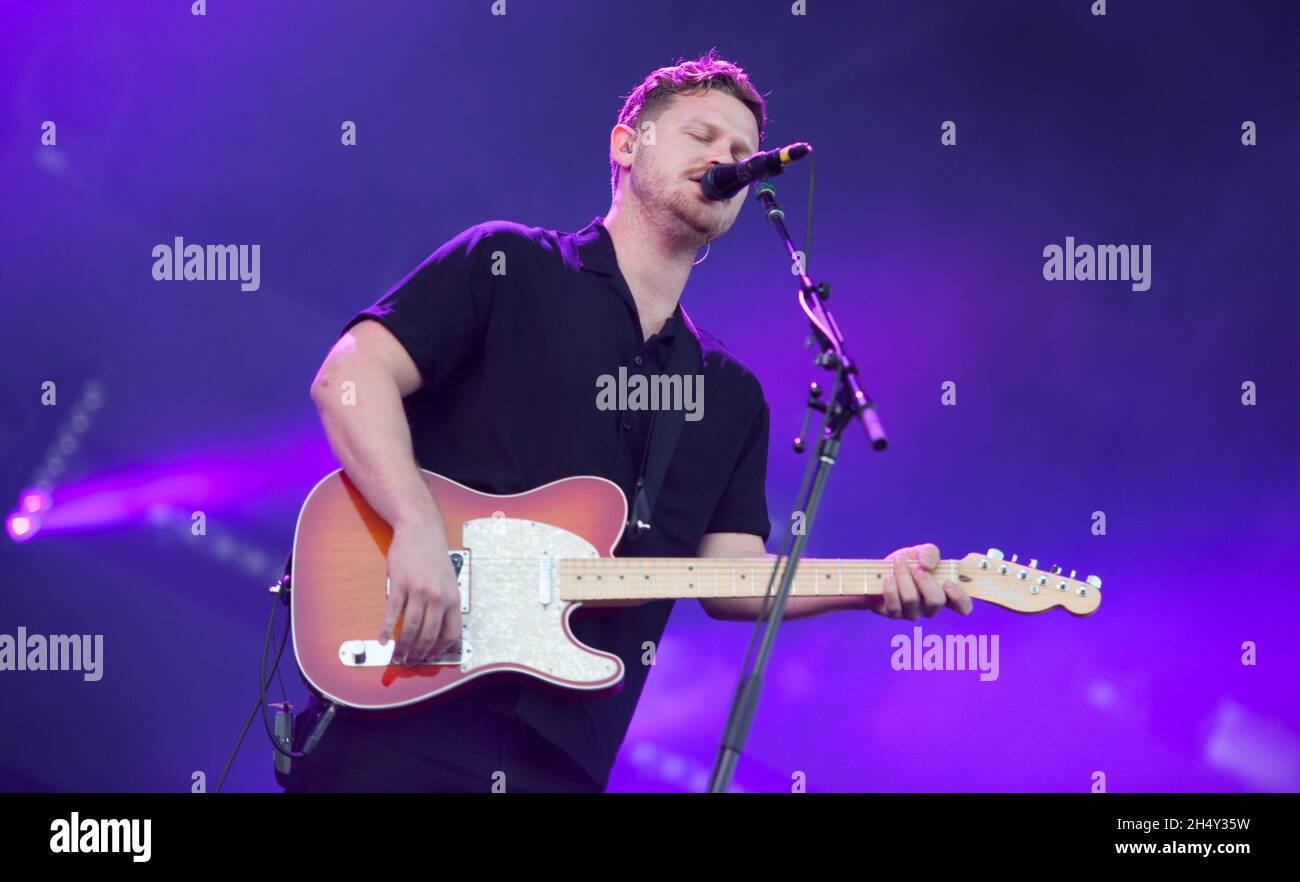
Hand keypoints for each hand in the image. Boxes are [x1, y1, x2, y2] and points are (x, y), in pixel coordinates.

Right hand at [379, 521, 462, 666]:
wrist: (420, 529)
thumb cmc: (433, 555)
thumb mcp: (449, 580)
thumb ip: (446, 603)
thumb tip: (440, 629)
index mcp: (453, 597)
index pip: (452, 633)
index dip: (441, 650)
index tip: (432, 657)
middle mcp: (438, 596)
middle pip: (429, 635)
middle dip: (419, 654)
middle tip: (411, 662)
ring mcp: (418, 590)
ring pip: (410, 629)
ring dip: (403, 647)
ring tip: (397, 656)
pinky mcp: (400, 585)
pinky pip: (392, 614)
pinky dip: (386, 630)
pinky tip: (383, 639)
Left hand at [868, 543, 971, 619]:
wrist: (878, 570)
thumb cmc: (906, 563)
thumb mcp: (921, 552)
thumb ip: (930, 553)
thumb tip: (927, 565)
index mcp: (944, 593)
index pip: (963, 606)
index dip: (960, 597)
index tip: (949, 583)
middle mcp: (930, 607)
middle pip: (936, 601)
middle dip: (925, 580)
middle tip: (917, 568)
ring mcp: (912, 612)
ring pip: (912, 599)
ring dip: (904, 577)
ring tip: (898, 563)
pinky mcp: (893, 613)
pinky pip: (894, 605)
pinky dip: (890, 587)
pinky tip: (888, 577)